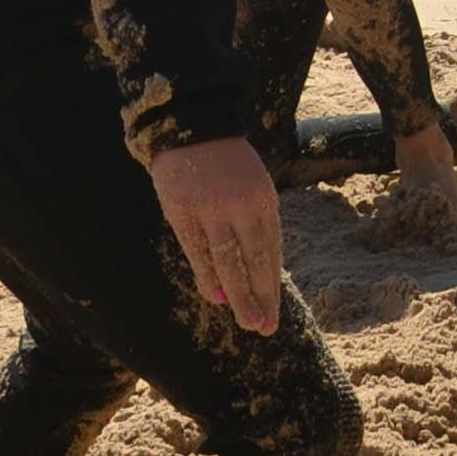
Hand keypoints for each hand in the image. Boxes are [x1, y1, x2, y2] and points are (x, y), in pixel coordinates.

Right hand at [149, 135, 287, 332]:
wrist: (193, 127)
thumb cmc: (228, 164)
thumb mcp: (255, 187)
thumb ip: (257, 224)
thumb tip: (260, 271)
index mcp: (264, 201)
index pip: (271, 252)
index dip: (272, 285)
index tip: (273, 312)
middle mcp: (241, 207)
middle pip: (254, 261)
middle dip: (261, 298)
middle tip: (265, 328)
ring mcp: (211, 210)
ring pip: (227, 262)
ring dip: (238, 296)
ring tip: (247, 322)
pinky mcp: (182, 212)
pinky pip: (197, 252)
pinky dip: (207, 277)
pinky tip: (216, 298)